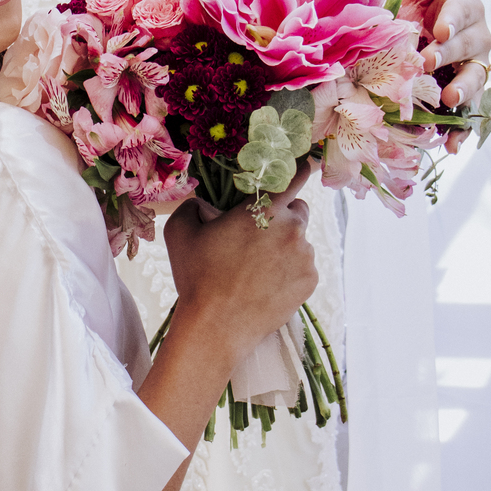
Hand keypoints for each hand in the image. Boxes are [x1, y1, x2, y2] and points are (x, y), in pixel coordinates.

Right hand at [163, 163, 317, 372]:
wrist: (216, 327)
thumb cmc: (197, 276)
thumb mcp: (180, 232)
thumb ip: (193, 206)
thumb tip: (207, 205)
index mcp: (264, 209)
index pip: (293, 177)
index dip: (300, 168)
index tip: (308, 163)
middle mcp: (292, 228)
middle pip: (298, 210)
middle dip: (282, 216)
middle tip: (258, 236)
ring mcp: (304, 256)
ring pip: (300, 241)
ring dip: (285, 246)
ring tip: (257, 268)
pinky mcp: (310, 281)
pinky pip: (304, 267)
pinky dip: (290, 271)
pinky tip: (266, 284)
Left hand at [407, 0, 490, 153]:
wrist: (420, 39)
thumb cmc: (420, 11)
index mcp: (467, 9)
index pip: (462, 11)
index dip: (452, 20)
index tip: (439, 29)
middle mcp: (479, 39)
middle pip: (467, 47)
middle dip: (448, 55)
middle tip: (426, 62)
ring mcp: (476, 69)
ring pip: (475, 80)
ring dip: (464, 91)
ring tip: (449, 101)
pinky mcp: (469, 96)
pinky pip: (471, 115)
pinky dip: (462, 130)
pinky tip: (451, 146)